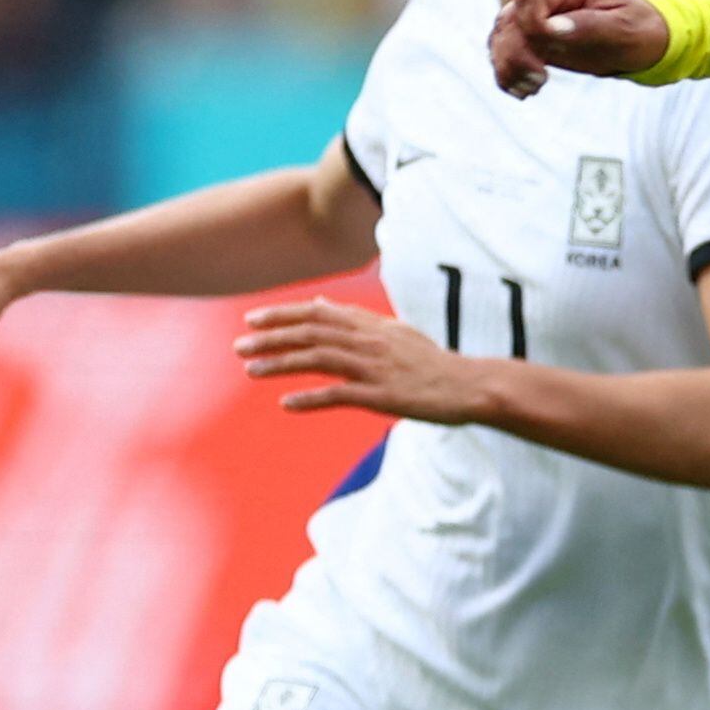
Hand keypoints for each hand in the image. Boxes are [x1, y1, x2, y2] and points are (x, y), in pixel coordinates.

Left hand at [237, 297, 491, 422]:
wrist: (470, 386)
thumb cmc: (432, 363)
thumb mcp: (395, 332)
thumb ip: (357, 319)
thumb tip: (322, 305)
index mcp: (371, 325)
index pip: (318, 313)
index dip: (282, 314)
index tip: (251, 319)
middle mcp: (370, 341)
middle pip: (312, 332)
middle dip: (272, 337)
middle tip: (239, 346)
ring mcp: (376, 368)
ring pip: (319, 359)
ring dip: (281, 363)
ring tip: (251, 370)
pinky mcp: (384, 395)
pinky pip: (341, 395)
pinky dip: (311, 398)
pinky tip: (287, 404)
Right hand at [492, 0, 670, 96]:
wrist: (645, 40)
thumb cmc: (641, 28)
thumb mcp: (625, 28)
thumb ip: (589, 26)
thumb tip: (552, 28)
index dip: (533, 25)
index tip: (554, 48)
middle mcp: (547, 1)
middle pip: (507, 21)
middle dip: (516, 54)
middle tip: (541, 79)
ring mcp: (537, 22)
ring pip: (501, 39)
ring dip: (507, 67)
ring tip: (532, 88)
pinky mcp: (535, 44)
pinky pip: (506, 56)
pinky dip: (507, 75)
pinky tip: (525, 92)